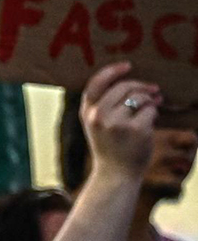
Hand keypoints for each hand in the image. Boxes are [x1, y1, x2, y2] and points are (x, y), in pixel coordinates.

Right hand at [80, 61, 160, 180]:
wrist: (116, 175)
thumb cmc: (110, 148)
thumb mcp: (96, 126)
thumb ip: (103, 105)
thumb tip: (135, 82)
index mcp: (87, 113)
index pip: (96, 83)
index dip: (113, 71)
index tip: (128, 66)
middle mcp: (98, 116)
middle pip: (124, 87)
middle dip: (142, 87)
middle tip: (154, 91)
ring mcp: (116, 123)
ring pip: (139, 97)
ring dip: (150, 101)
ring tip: (152, 109)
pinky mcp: (135, 129)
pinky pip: (150, 110)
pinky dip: (154, 115)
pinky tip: (149, 125)